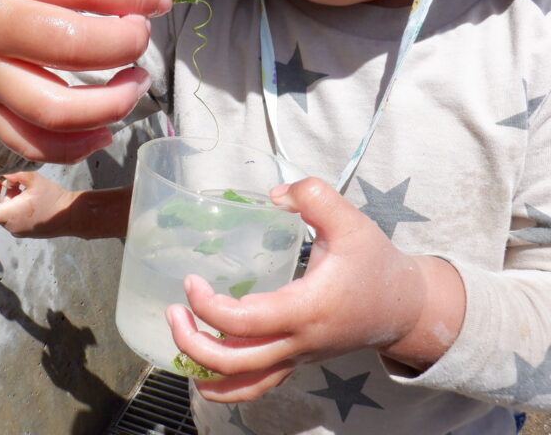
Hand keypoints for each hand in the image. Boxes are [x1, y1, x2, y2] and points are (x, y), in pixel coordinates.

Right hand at [0, 0, 171, 163]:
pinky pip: (31, 144)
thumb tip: (145, 3)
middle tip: (138, 35)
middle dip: (125, 45)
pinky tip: (105, 130)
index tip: (158, 0)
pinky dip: (76, 147)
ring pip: (54, 110)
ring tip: (135, 83)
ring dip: (111, 104)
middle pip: (72, 48)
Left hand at [0, 172, 73, 237]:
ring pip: (6, 214)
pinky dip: (16, 207)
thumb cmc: (54, 200)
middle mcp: (12, 226)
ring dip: (8, 199)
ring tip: (18, 185)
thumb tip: (5, 172)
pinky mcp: (29, 231)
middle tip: (1, 180)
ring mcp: (21, 230)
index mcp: (10, 215)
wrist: (72, 216)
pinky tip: (27, 194)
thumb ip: (18, 175)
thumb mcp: (36, 181)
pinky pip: (16, 219)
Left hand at [166, 177, 464, 401]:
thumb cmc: (375, 264)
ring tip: (180, 340)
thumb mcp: (352, 220)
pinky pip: (257, 386)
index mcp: (305, 309)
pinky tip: (204, 369)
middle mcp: (297, 343)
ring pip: (243, 385)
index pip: (243, 322)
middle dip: (191, 342)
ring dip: (204, 370)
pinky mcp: (297, 362)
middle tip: (174, 311)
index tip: (192, 280)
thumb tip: (274, 195)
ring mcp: (297, 359)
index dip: (208, 305)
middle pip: (233, 362)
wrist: (405, 308)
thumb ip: (315, 196)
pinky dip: (226, 386)